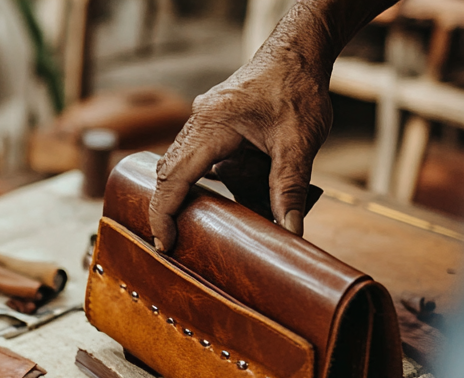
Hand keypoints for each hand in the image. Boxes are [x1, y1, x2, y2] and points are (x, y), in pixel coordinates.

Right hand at [148, 15, 332, 249]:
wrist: (300, 49)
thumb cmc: (298, 85)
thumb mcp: (300, 142)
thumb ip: (290, 188)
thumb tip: (290, 231)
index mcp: (213, 125)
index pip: (174, 178)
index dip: (163, 214)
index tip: (165, 243)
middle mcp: (199, 121)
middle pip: (166, 174)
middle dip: (168, 209)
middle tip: (172, 242)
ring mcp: (202, 121)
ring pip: (180, 166)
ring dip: (189, 194)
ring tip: (197, 221)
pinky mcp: (211, 124)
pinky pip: (196, 158)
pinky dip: (203, 180)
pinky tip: (220, 195)